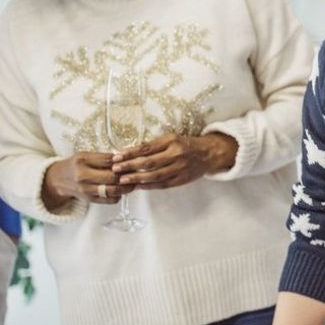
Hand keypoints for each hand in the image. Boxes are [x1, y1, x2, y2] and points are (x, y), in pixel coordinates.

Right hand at [42, 152, 131, 208]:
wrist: (59, 180)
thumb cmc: (76, 165)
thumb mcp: (85, 155)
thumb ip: (102, 157)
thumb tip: (124, 159)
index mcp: (82, 161)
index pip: (108, 160)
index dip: (122, 160)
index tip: (130, 160)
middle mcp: (83, 176)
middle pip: (111, 177)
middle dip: (126, 174)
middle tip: (135, 172)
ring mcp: (86, 190)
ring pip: (112, 190)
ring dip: (125, 187)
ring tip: (132, 182)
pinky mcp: (89, 199)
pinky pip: (109, 200)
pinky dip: (118, 196)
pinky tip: (122, 190)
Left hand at [111, 132, 237, 189]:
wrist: (209, 153)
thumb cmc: (187, 144)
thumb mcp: (172, 138)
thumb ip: (155, 146)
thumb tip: (131, 153)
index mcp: (172, 141)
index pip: (147, 148)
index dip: (130, 153)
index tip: (117, 157)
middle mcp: (176, 154)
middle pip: (149, 162)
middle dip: (130, 166)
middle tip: (115, 169)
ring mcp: (180, 168)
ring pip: (155, 175)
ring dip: (137, 178)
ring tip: (123, 180)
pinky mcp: (182, 179)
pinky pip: (163, 184)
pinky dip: (149, 186)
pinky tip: (138, 186)